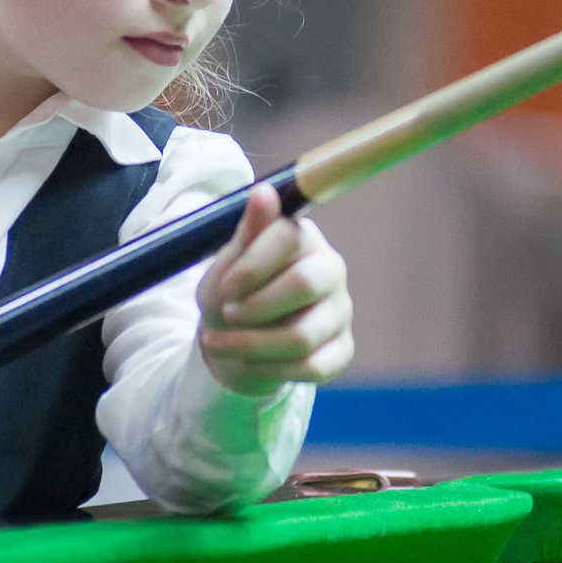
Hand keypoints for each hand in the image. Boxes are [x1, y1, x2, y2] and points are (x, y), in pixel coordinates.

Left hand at [196, 185, 354, 397]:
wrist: (236, 342)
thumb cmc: (232, 295)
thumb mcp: (227, 264)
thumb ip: (248, 232)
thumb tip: (264, 191)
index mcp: (304, 238)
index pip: (288, 237)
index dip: (252, 266)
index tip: (224, 288)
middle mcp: (330, 270)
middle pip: (303, 284)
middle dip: (255, 307)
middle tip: (227, 314)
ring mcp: (340, 311)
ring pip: (302, 336)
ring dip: (251, 345)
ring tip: (219, 345)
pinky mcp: (342, 349)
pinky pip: (312, 367)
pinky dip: (271, 370)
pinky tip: (248, 364)